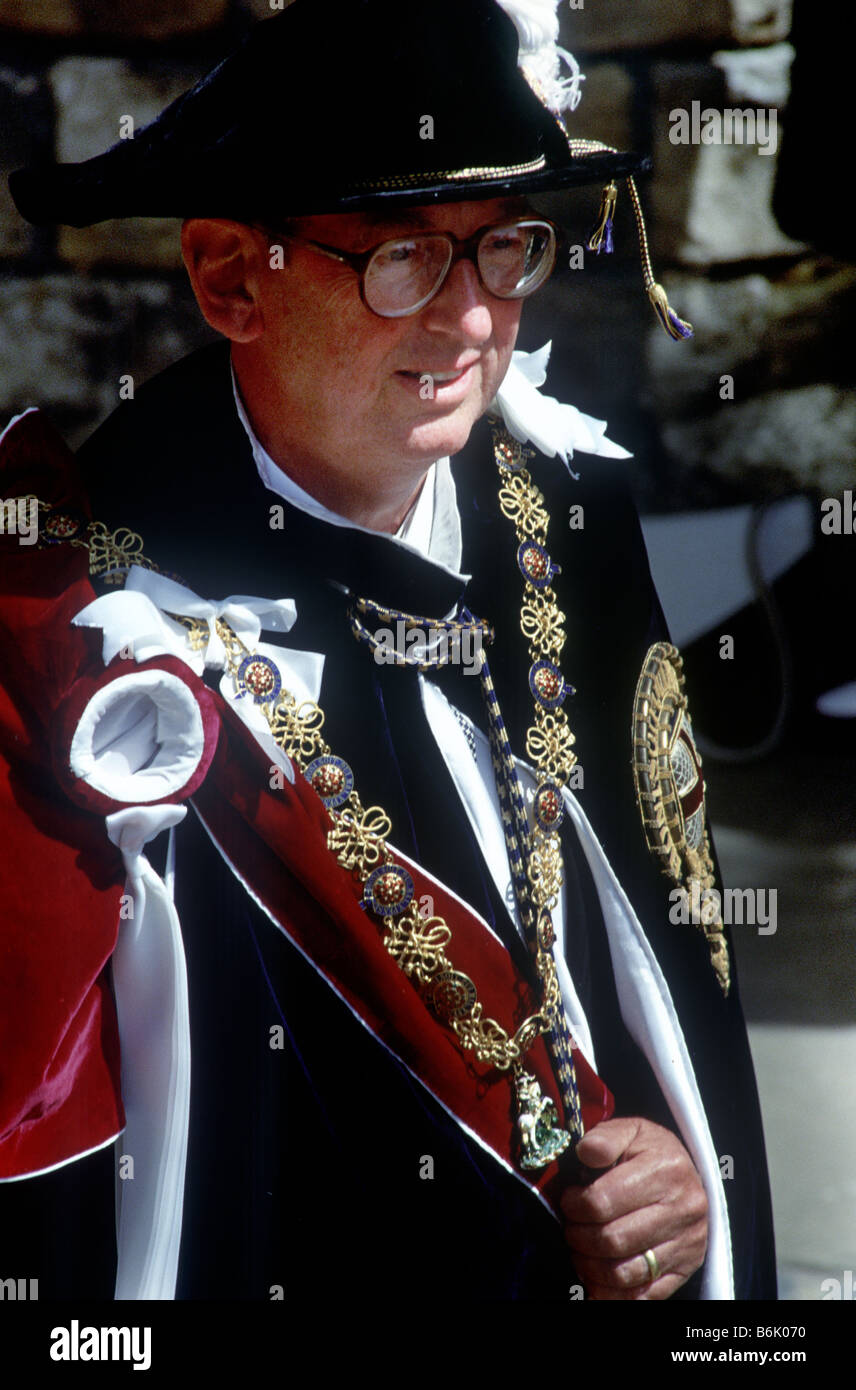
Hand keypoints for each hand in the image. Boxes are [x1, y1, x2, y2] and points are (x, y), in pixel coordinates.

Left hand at [559, 1116, 708, 1299]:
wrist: (689, 1174)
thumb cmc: (650, 1152)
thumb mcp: (631, 1131)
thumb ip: (605, 1138)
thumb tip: (584, 1151)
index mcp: (666, 1169)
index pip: (603, 1200)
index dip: (574, 1204)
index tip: (568, 1199)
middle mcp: (683, 1208)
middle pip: (612, 1240)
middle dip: (578, 1237)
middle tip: (570, 1227)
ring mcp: (687, 1243)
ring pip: (624, 1273)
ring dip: (590, 1266)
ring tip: (580, 1250)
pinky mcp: (685, 1269)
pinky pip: (642, 1296)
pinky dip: (611, 1293)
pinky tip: (595, 1277)